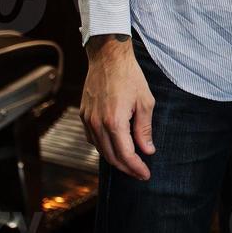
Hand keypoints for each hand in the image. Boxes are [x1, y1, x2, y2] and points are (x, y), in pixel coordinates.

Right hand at [81, 36, 155, 180]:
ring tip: (130, 162)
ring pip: (100, 150)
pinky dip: (104, 147)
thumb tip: (147, 150)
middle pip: (111, 157)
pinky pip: (93, 139)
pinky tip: (115, 146)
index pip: (126, 155)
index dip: (136, 168)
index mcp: (115, 122)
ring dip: (115, 159)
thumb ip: (144, 129)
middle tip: (140, 172)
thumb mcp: (145, 102)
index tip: (145, 174)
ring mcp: (88, 120)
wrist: (108, 58)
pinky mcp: (84, 115)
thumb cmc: (130, 77)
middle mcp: (98, 124)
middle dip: (127, 168)